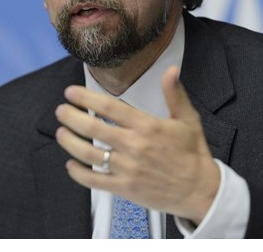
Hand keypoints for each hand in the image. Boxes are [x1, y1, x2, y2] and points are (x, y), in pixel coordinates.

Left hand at [54, 66, 219, 223]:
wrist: (201, 190)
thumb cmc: (193, 155)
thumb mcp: (187, 119)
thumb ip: (174, 93)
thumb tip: (171, 71)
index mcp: (147, 126)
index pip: (108, 107)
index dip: (85, 97)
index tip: (71, 92)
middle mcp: (134, 146)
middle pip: (92, 128)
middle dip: (71, 116)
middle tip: (61, 111)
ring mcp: (128, 168)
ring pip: (89, 153)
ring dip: (69, 142)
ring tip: (61, 133)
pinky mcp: (125, 188)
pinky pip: (95, 180)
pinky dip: (78, 172)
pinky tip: (71, 164)